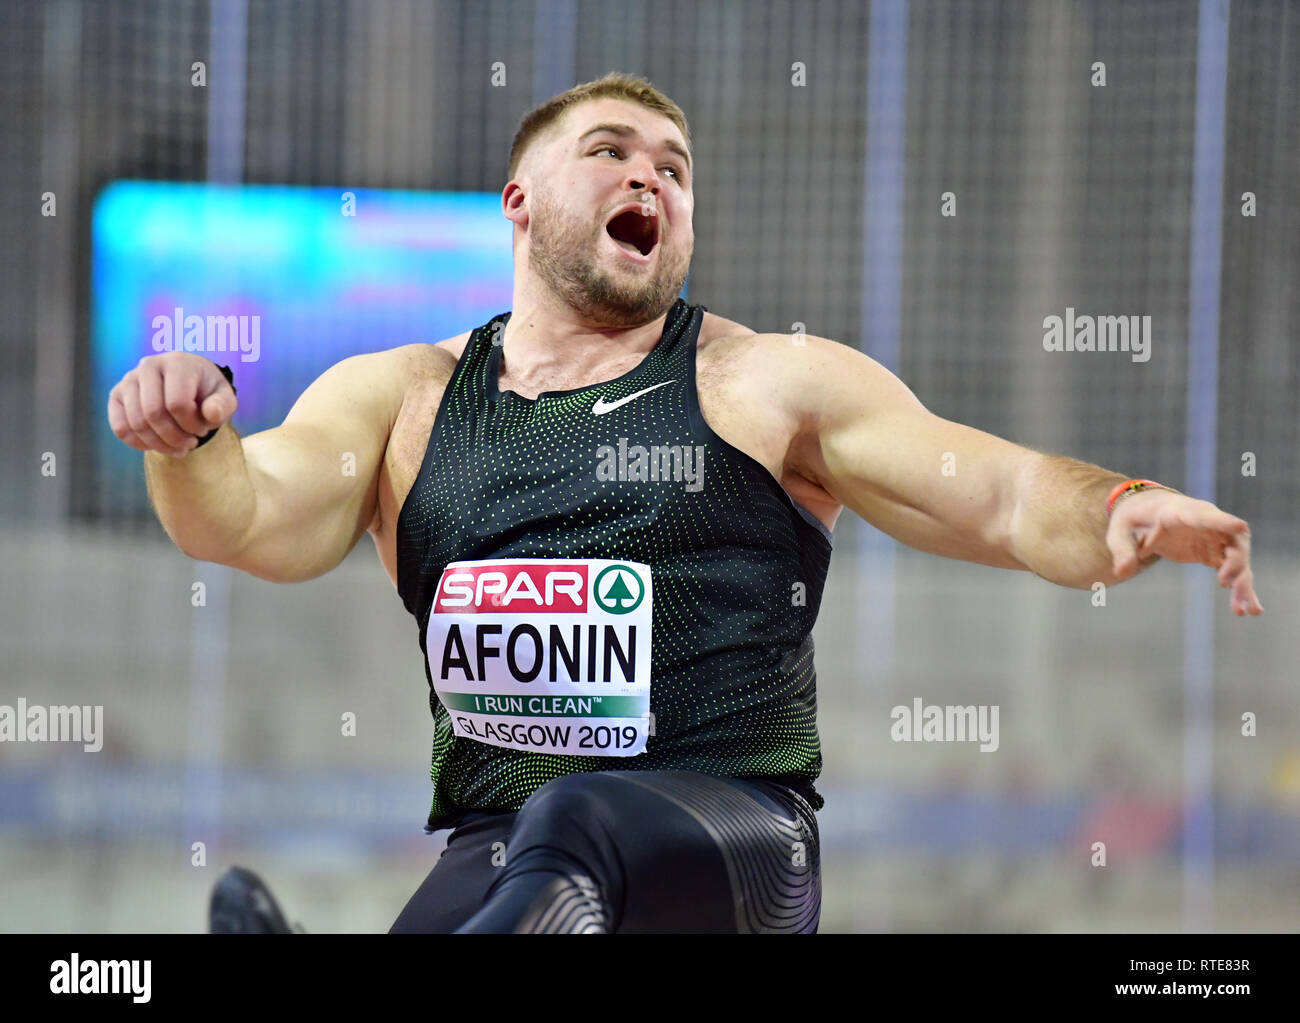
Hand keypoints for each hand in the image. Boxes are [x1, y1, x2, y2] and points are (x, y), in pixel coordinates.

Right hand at [107, 353, 237, 457]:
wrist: (188, 382)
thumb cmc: (207, 391)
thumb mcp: (224, 397)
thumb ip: (222, 405)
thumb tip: (211, 414)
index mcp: (177, 363)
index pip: (177, 403)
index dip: (192, 425)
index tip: (203, 429)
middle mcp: (148, 365)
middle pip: (153, 413)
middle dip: (175, 437)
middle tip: (191, 444)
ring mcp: (129, 379)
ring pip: (136, 423)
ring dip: (160, 445)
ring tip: (179, 447)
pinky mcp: (116, 395)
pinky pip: (120, 427)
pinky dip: (139, 444)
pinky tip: (158, 445)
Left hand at [1107, 488, 1261, 615]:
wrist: (1147, 513)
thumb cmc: (1133, 519)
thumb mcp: (1119, 532)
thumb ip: (1121, 550)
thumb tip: (1122, 572)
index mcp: (1181, 513)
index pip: (1204, 516)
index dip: (1222, 521)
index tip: (1239, 527)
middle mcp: (1206, 523)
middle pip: (1232, 540)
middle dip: (1235, 561)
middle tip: (1225, 583)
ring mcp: (1214, 538)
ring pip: (1238, 559)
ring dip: (1243, 583)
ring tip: (1246, 610)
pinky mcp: (1215, 553)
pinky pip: (1234, 571)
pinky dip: (1241, 589)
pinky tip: (1247, 610)